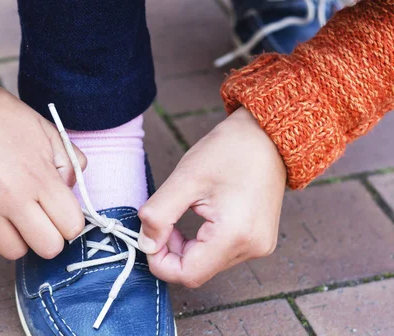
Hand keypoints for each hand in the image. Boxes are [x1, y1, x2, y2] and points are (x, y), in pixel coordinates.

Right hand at [0, 69, 85, 259]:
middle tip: (35, 216)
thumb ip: (68, 159)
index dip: (69, 221)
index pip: (72, 226)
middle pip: (48, 249)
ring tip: (7, 213)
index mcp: (39, 174)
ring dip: (14, 237)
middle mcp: (11, 196)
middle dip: (47, 235)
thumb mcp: (43, 128)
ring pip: (12, 253)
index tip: (58, 211)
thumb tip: (71, 189)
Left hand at [138, 107, 285, 287]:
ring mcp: (259, 246)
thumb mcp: (184, 179)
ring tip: (186, 211)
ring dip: (187, 247)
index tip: (150, 236)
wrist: (267, 135)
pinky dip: (203, 242)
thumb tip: (145, 244)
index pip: (187, 275)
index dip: (160, 261)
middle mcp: (252, 248)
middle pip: (197, 271)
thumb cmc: (228, 151)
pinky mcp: (259, 240)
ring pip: (208, 264)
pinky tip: (201, 216)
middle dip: (172, 251)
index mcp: (234, 235)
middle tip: (165, 219)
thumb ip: (158, 215)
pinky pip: (222, 254)